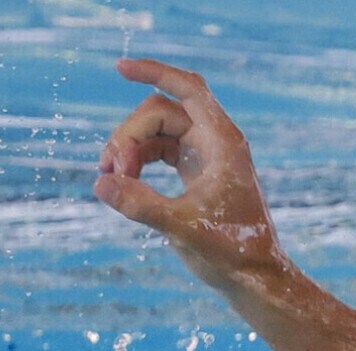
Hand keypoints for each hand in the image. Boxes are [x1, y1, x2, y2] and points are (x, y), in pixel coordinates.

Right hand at [95, 58, 284, 284]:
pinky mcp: (196, 171)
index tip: (119, 68)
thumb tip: (101, 184)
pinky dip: (137, 160)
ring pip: (155, 131)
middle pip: (160, 112)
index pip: (189, 89)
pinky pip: (158, 150)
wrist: (254, 276)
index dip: (156, 72)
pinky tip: (121, 181)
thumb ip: (141, 205)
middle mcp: (217, 142)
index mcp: (223, 143)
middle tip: (112, 171)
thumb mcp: (182, 227)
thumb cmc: (230, 251)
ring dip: (129, 147)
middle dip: (129, 134)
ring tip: (111, 178)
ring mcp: (206, 155)